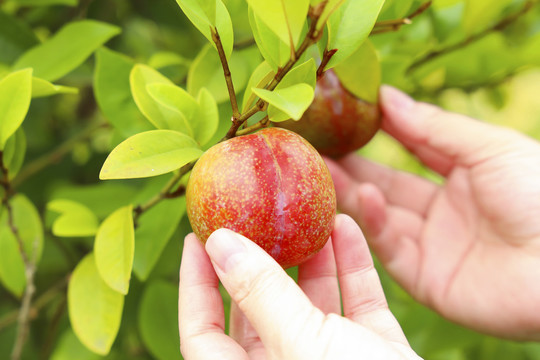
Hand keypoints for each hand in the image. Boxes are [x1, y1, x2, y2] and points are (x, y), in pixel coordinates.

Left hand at [178, 214, 420, 358]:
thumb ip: (259, 294)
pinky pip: (357, 304)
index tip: (199, 237)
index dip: (195, 285)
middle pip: (259, 309)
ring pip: (311, 302)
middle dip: (261, 259)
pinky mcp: (372, 353)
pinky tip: (346, 228)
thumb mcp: (303, 346)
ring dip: (313, 256)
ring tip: (311, 214)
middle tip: (259, 215)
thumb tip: (217, 243)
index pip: (202, 333)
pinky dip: (352, 266)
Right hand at [325, 86, 539, 340]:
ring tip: (322, 167)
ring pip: (382, 216)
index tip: (350, 112)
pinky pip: (391, 248)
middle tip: (318, 144)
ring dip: (353, 191)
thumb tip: (386, 98)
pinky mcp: (425, 280)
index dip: (384, 131)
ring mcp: (433, 246)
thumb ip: (433, 127)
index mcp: (466, 177)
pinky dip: (375, 222)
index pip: (414, 149)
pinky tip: (363, 196)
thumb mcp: (488, 148)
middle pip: (388, 184)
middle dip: (354, 164)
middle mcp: (445, 212)